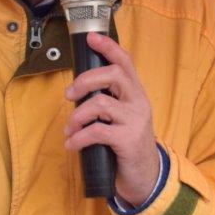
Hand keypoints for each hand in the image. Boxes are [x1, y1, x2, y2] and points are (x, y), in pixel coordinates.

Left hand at [63, 32, 159, 205]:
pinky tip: (71, 144)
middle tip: (69, 94)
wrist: (145, 177)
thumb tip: (77, 90)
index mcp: (136, 93)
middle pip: (112, 75)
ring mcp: (135, 121)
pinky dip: (78, 137)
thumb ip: (108, 101)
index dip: (108, 47)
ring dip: (77, 116)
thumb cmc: (126, 144)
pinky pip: (96, 131)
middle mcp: (139, 102)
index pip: (125, 61)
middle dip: (85, 80)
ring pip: (99, 104)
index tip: (91, 38)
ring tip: (69, 128)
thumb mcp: (122, 118)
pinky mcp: (128, 140)